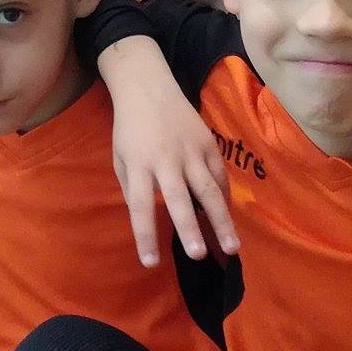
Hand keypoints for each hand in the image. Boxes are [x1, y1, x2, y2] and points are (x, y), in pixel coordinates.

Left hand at [98, 37, 238, 265]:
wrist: (147, 87)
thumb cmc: (129, 129)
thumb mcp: (120, 159)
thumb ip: (132, 189)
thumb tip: (147, 217)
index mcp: (139, 165)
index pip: (140, 206)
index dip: (145, 235)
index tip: (150, 263)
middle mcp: (166, 160)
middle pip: (178, 198)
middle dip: (189, 228)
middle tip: (198, 255)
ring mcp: (191, 150)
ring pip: (209, 189)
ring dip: (221, 220)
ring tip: (231, 247)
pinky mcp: (208, 142)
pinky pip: (219, 175)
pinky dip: (224, 197)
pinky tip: (228, 218)